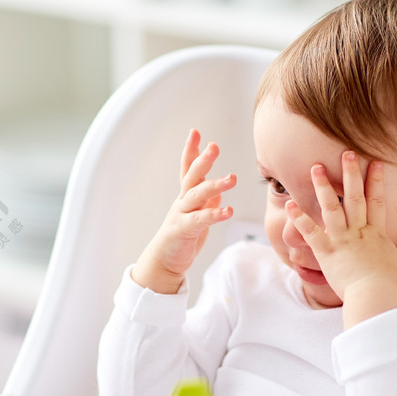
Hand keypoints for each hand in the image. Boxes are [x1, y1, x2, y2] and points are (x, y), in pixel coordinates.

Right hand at [131, 129, 236, 293]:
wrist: (164, 262)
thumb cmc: (183, 238)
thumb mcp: (197, 217)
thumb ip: (207, 202)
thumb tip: (218, 190)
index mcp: (186, 197)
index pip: (187, 169)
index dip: (191, 151)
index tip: (195, 132)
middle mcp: (182, 202)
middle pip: (191, 176)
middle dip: (202, 160)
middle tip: (214, 146)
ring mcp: (181, 215)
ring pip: (196, 195)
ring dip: (215, 185)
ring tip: (232, 178)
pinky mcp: (183, 230)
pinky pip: (200, 220)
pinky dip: (214, 214)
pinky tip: (228, 210)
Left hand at [287, 151, 396, 325]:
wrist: (375, 294)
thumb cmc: (388, 282)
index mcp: (375, 233)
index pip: (376, 201)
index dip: (376, 181)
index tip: (375, 163)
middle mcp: (358, 231)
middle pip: (354, 197)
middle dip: (350, 174)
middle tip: (346, 153)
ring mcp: (341, 240)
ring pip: (331, 208)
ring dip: (323, 187)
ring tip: (315, 168)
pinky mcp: (326, 252)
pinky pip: (310, 233)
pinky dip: (299, 219)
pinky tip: (290, 205)